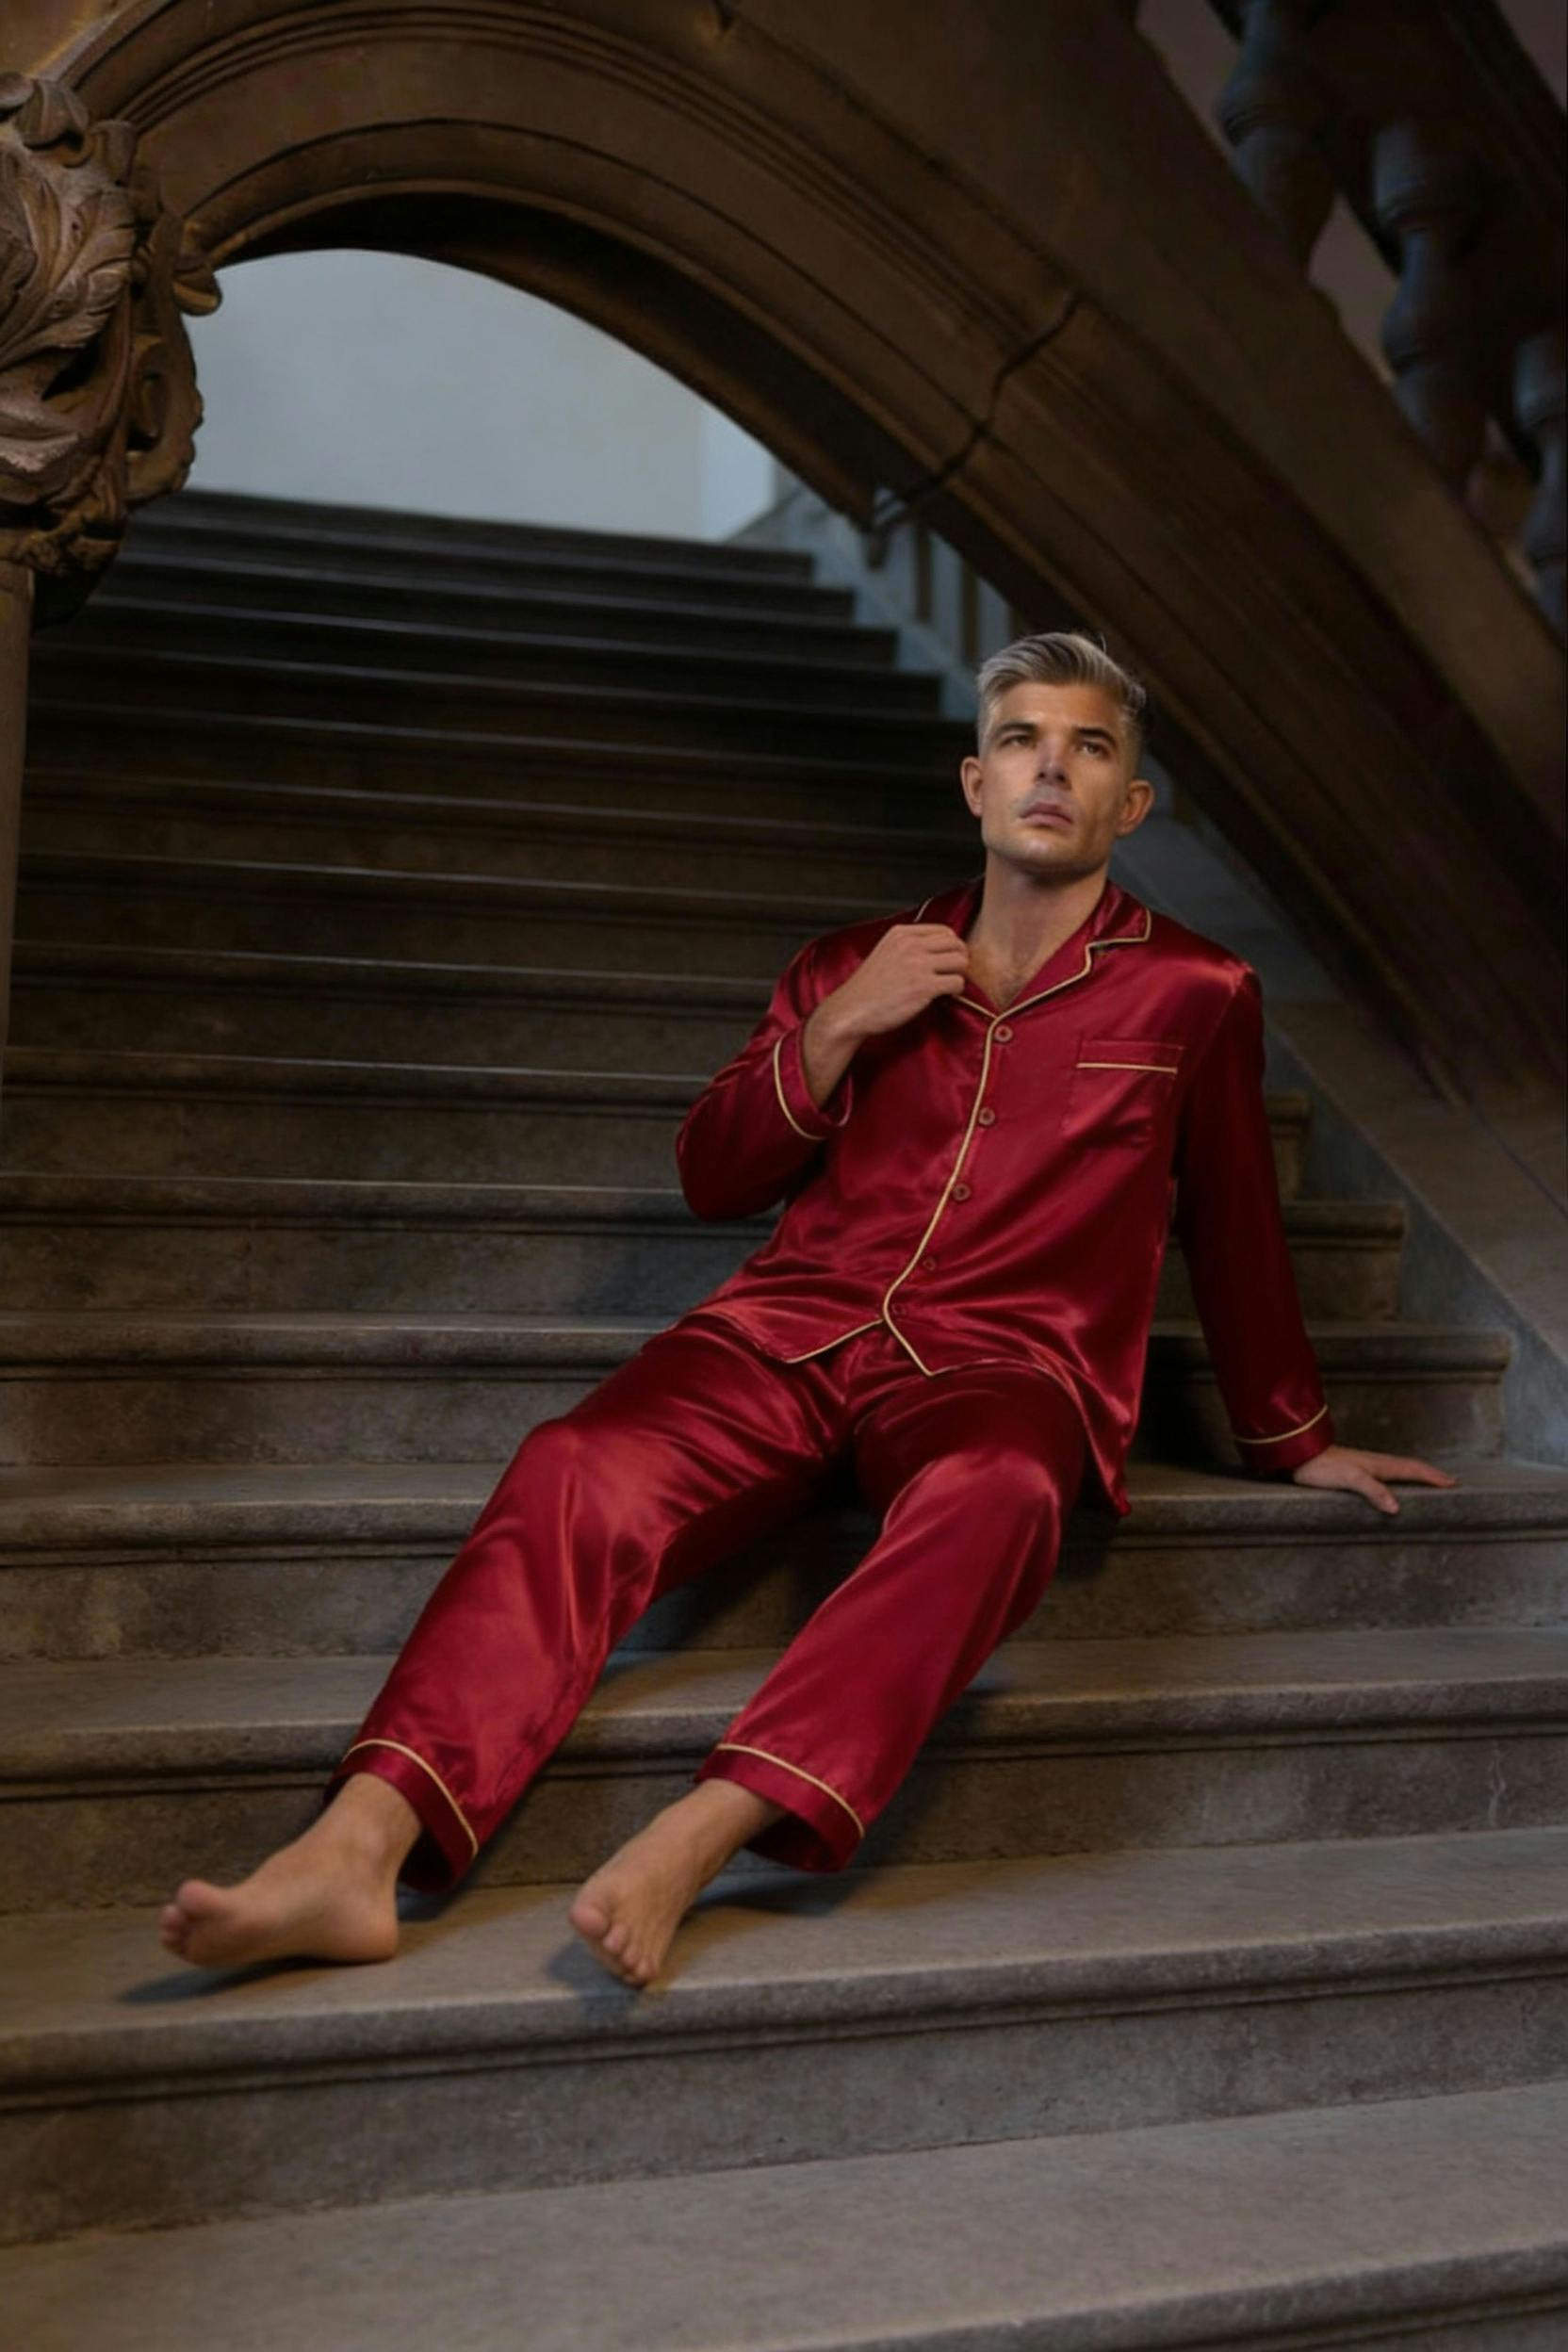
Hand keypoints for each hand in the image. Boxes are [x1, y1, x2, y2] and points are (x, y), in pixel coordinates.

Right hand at [819, 923, 969, 1043]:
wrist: (851, 1010)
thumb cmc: (867, 989)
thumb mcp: (885, 953)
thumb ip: (908, 947)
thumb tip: (937, 951)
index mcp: (901, 934)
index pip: (944, 931)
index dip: (951, 947)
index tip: (947, 961)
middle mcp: (911, 945)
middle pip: (956, 944)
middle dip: (959, 960)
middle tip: (952, 974)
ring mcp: (918, 965)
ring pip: (961, 961)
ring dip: (959, 975)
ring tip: (948, 986)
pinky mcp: (924, 986)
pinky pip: (957, 982)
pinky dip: (956, 991)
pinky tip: (946, 996)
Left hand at [1289, 1443, 1458, 1514]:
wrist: (1299, 1456)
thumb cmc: (1322, 1467)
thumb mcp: (1349, 1478)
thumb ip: (1372, 1490)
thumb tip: (1396, 1507)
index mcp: (1378, 1465)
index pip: (1412, 1470)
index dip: (1432, 1477)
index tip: (1452, 1482)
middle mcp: (1375, 1463)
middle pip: (1409, 1467)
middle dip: (1430, 1474)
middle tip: (1449, 1481)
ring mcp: (1366, 1466)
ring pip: (1398, 1469)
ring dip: (1416, 1474)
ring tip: (1428, 1480)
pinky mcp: (1355, 1470)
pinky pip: (1386, 1474)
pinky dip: (1398, 1478)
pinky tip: (1393, 1484)